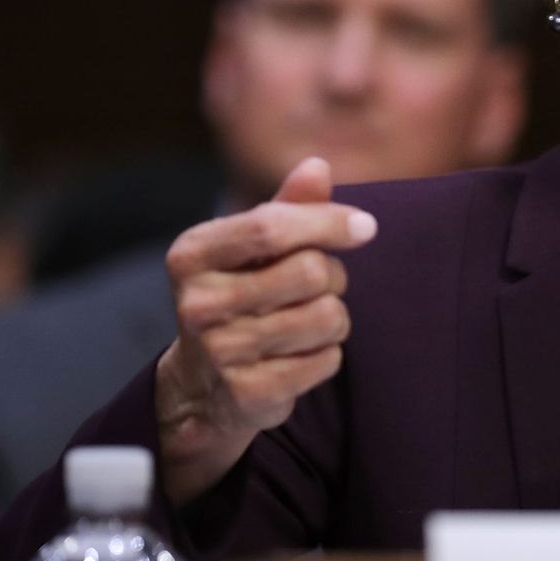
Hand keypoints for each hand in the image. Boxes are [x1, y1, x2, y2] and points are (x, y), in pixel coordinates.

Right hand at [153, 157, 376, 504]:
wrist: (202, 383)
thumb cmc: (240, 294)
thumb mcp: (252, 246)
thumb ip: (287, 206)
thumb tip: (318, 166)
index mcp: (193, 253)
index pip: (272, 225)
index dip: (328, 222)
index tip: (366, 227)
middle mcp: (197, 303)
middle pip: (311, 271)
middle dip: (333, 276)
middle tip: (318, 287)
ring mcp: (219, 353)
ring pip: (327, 317)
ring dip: (335, 318)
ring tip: (307, 321)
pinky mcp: (247, 394)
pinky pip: (327, 361)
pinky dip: (327, 355)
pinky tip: (297, 355)